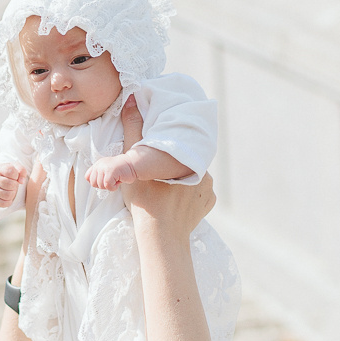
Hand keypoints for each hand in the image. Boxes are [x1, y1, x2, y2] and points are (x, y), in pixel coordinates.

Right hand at [0, 162, 26, 207]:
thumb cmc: (10, 173)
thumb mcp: (16, 167)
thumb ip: (22, 170)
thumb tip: (21, 181)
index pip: (11, 172)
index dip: (16, 175)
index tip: (14, 176)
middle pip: (10, 185)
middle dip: (15, 185)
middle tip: (13, 184)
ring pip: (8, 195)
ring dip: (13, 194)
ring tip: (10, 190)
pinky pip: (4, 204)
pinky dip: (9, 202)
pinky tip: (8, 197)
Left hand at [86, 153, 138, 189]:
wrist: (133, 164)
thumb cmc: (122, 170)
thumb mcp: (107, 170)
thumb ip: (99, 174)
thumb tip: (92, 183)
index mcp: (97, 164)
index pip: (87, 177)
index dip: (96, 182)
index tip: (105, 180)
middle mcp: (99, 165)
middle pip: (93, 183)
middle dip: (103, 185)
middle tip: (112, 180)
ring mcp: (104, 168)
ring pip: (100, 186)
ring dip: (110, 186)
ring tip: (116, 179)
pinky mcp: (110, 172)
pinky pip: (108, 186)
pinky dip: (114, 187)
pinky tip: (118, 181)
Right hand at [117, 96, 215, 234]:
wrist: (161, 239)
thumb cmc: (146, 202)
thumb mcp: (134, 163)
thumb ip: (132, 130)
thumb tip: (131, 100)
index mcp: (189, 158)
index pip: (178, 147)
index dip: (166, 149)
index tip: (156, 157)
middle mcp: (204, 172)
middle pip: (184, 163)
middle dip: (171, 167)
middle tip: (157, 177)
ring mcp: (208, 192)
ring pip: (192, 180)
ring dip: (180, 183)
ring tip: (164, 191)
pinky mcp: (207, 207)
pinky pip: (198, 198)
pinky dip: (187, 199)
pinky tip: (176, 204)